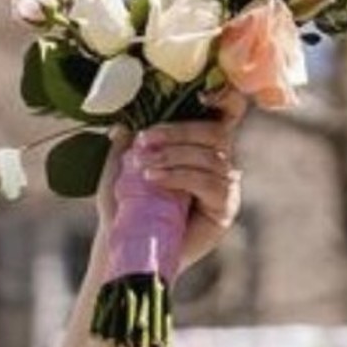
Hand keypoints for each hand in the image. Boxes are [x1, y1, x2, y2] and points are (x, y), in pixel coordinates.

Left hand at [97, 88, 247, 275]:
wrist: (128, 252)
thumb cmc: (125, 212)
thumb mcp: (120, 173)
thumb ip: (124, 146)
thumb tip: (121, 124)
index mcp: (201, 147)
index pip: (226, 114)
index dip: (224, 98)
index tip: (200, 95)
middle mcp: (220, 164)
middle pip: (217, 132)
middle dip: (179, 133)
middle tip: (145, 143)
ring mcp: (225, 187)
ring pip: (212, 157)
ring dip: (175, 156)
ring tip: (143, 168)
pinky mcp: (225, 210)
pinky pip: (211, 183)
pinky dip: (181, 176)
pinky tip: (155, 180)